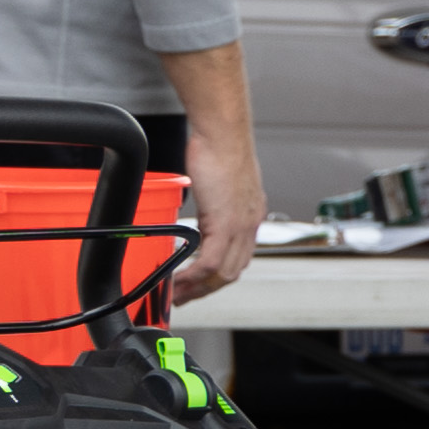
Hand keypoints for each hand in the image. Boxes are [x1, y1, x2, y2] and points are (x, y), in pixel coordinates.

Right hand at [163, 43, 263, 305]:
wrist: (222, 131)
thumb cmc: (219, 146)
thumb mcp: (221, 180)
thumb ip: (217, 199)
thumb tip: (204, 205)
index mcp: (252, 214)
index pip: (239, 257)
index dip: (218, 276)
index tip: (199, 284)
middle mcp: (250, 224)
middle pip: (232, 272)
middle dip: (206, 290)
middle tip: (184, 297)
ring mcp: (240, 226)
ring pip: (223, 273)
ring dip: (198, 288)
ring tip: (176, 293)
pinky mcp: (225, 223)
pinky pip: (210, 262)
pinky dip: (193, 276)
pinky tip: (178, 279)